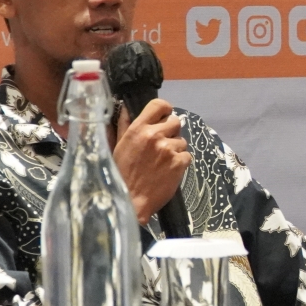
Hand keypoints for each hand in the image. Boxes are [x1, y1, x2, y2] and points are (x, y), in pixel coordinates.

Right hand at [111, 98, 189, 225]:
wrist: (131, 200)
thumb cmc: (121, 173)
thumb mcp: (118, 146)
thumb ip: (124, 126)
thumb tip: (127, 108)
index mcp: (138, 129)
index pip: (159, 105)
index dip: (165, 110)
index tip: (163, 117)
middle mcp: (155, 135)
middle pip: (175, 122)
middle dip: (171, 132)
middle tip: (162, 145)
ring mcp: (169, 149)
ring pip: (181, 140)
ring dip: (175, 149)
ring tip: (162, 162)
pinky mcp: (180, 162)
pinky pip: (187, 155)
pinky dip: (181, 162)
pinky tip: (169, 170)